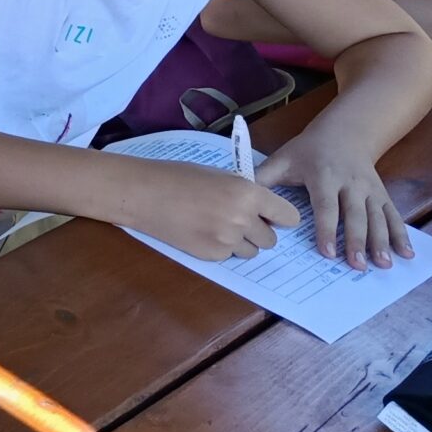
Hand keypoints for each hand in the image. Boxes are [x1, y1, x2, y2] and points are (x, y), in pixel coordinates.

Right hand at [122, 158, 298, 260]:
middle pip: (272, 239)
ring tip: (216, 225)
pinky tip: (201, 232)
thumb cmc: (177, 176)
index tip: (270, 215)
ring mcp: (228, 241)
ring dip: (241, 242)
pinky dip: (221, 247)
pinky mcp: (212, 255)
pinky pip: (229, 256)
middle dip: (258, 231)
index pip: (289, 216)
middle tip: (236, 219)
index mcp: (248, 193)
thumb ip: (244, 192)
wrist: (143, 193)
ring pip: (252, 251)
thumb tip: (263, 209)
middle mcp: (243, 219)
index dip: (280, 216)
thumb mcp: (218, 175)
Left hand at [258, 131, 411, 268]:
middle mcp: (350, 182)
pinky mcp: (382, 194)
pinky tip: (406, 254)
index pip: (326, 205)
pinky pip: (393, 215)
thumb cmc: (308, 150)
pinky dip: (401, 234)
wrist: (345, 132)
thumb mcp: (284, 158)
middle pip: (355, 214)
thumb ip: (264, 177)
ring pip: (377, 217)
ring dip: (381, 241)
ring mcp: (369, 189)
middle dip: (357, 240)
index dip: (327, 229)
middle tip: (357, 265)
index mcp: (323, 175)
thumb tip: (243, 196)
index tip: (328, 252)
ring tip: (383, 264)